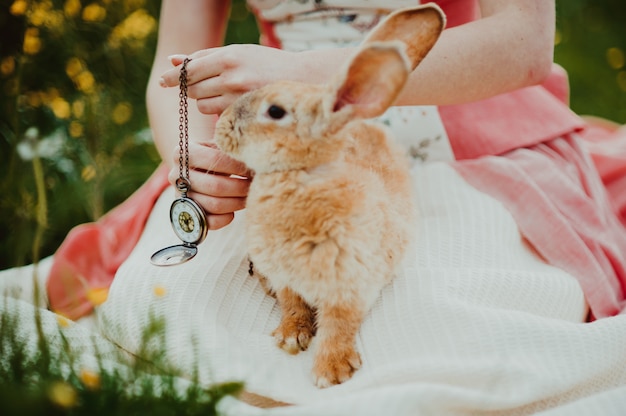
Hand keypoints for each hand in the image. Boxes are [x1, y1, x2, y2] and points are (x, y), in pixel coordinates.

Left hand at [159, 44, 297, 114]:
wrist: (302, 79)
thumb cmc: (266, 64)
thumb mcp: (238, 53)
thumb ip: (205, 58)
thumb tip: (173, 61)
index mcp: (229, 57)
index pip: (190, 70)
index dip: (174, 77)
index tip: (162, 81)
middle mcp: (232, 77)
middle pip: (194, 89)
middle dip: (194, 89)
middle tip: (208, 86)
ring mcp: (239, 98)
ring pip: (203, 106)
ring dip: (207, 102)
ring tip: (224, 95)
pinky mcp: (245, 115)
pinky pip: (218, 117)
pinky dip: (220, 113)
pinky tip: (233, 106)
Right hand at [169, 141, 251, 229]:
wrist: (199, 169)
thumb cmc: (215, 154)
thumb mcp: (219, 145)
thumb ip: (231, 148)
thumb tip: (255, 158)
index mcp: (182, 153)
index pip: (213, 159)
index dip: (237, 165)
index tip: (252, 167)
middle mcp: (176, 176)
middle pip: (215, 186)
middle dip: (240, 186)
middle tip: (254, 183)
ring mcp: (181, 197)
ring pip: (214, 205)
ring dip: (238, 202)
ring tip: (249, 194)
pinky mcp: (188, 215)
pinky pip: (210, 223)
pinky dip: (226, 218)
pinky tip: (235, 210)